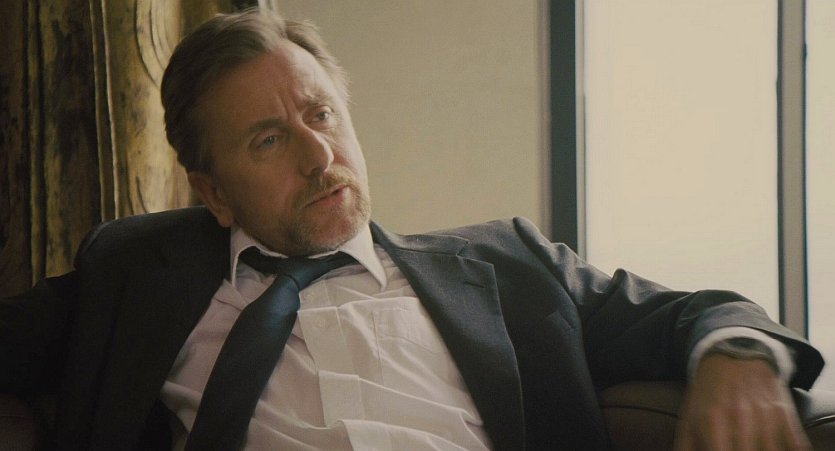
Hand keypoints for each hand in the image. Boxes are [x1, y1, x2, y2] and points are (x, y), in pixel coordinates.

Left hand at [674, 353, 809, 450]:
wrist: (734, 353)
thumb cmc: (708, 393)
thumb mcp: (690, 415)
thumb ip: (686, 446)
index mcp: (711, 420)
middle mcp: (739, 417)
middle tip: (739, 450)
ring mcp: (764, 415)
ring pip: (772, 450)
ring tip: (755, 449)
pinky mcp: (784, 412)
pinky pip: (795, 444)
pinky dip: (793, 450)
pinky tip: (784, 450)